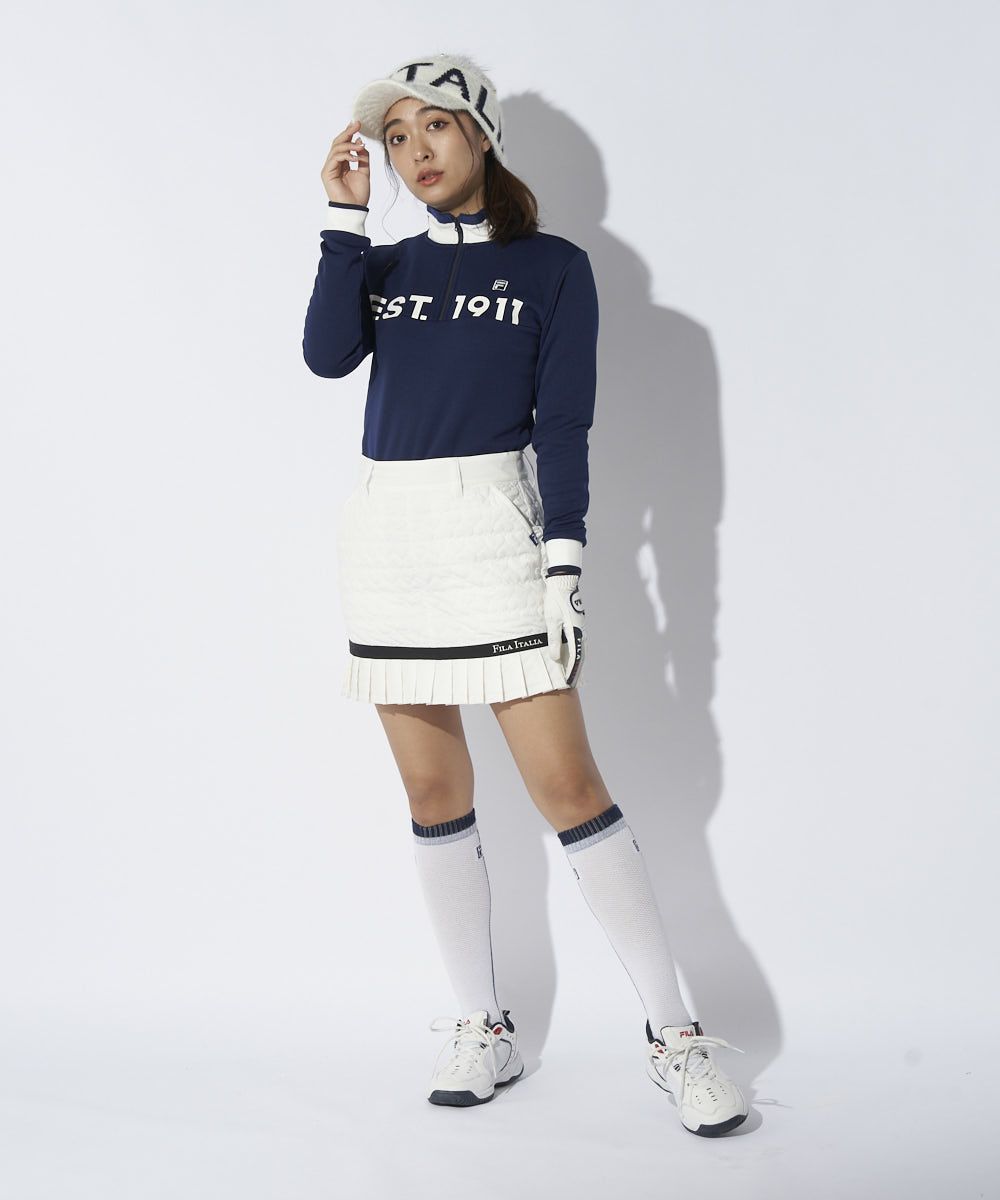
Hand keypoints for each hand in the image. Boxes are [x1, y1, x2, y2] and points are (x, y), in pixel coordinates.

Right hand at [322, 119, 370, 207]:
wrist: (354, 209)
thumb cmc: (358, 194)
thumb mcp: (364, 172)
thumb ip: (363, 158)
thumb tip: (361, 144)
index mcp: (342, 164)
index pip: (344, 145)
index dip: (349, 134)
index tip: (357, 124)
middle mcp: (334, 164)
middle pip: (338, 143)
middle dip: (347, 132)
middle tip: (356, 124)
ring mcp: (329, 168)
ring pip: (336, 148)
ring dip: (349, 144)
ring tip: (360, 145)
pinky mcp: (327, 173)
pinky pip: (335, 158)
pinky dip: (345, 155)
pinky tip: (355, 157)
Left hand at [544, 570, 585, 686]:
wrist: (564, 583)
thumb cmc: (556, 601)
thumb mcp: (552, 621)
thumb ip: (554, 640)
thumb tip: (555, 658)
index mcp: (575, 633)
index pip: (575, 657)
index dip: (572, 671)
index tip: (569, 682)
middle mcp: (581, 631)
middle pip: (580, 655)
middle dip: (576, 670)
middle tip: (572, 682)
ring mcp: (580, 627)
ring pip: (580, 648)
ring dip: (577, 661)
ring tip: (572, 672)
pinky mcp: (577, 623)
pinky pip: (578, 641)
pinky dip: (575, 651)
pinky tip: (570, 654)